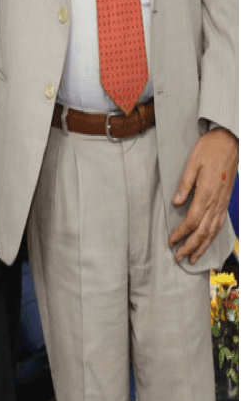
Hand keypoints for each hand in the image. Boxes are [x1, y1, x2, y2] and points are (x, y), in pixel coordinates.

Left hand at [169, 126, 238, 264]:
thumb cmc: (209, 149)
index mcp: (206, 193)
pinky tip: (207, 243)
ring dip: (202, 246)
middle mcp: (216, 202)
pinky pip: (220, 224)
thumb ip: (184, 184)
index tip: (171, 242)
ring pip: (213, 231)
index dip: (181, 233)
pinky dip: (213, 237)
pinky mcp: (225, 201)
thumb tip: (176, 203)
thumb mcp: (192, 163)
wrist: (229, 142)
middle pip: (203, 231)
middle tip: (178, 258)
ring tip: (192, 258)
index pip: (192, 221)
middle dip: (190, 246)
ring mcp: (223, 203)